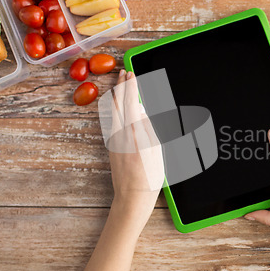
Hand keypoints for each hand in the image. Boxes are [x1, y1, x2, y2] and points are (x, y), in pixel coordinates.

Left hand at [108, 70, 163, 215]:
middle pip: (118, 104)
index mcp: (134, 134)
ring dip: (116, 96)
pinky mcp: (112, 147)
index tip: (132, 74)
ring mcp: (114, 141)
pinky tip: (118, 106)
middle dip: (120, 86)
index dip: (131, 87)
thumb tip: (140, 111)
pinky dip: (115, 109)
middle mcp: (120, 135)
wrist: (132, 198)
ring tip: (119, 84)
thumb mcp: (157, 151)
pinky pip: (112, 121)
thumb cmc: (149, 178)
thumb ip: (149, 128)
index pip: (130, 103)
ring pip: (112, 112)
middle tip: (123, 72)